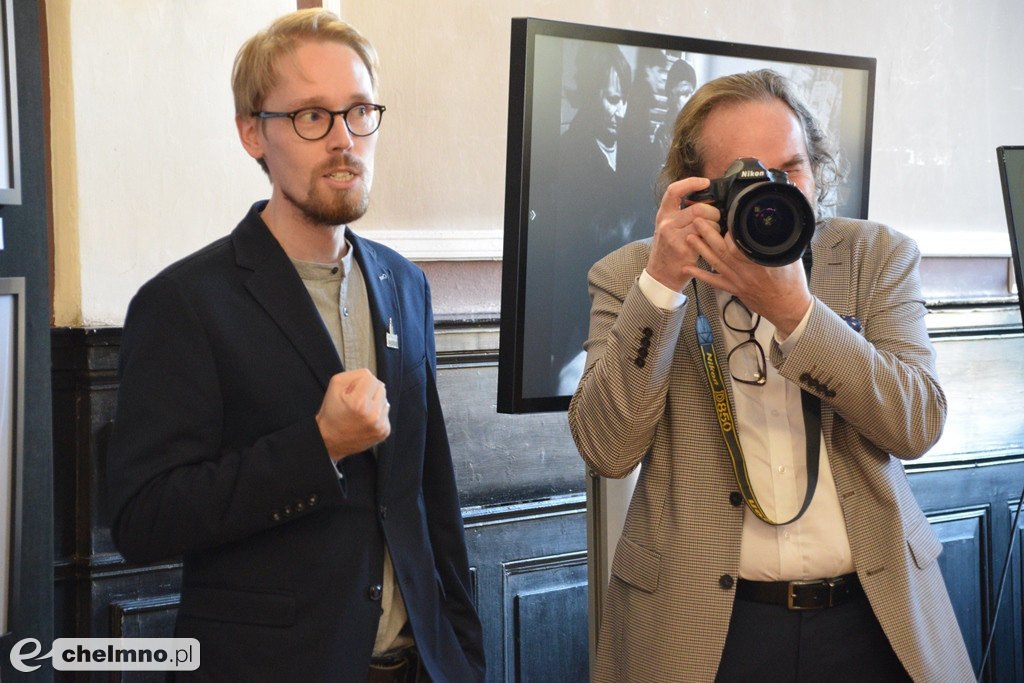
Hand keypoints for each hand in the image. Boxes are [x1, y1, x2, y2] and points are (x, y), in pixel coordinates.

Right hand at [315, 369, 390, 461]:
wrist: (329, 440)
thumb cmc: (331, 414)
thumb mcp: (335, 386)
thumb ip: (354, 375)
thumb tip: (370, 377)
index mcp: (360, 403)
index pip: (370, 377)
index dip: (359, 382)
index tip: (352, 391)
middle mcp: (373, 415)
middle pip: (380, 387)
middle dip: (369, 391)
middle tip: (355, 401)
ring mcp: (380, 425)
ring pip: (385, 400)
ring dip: (374, 402)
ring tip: (361, 411)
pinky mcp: (384, 432)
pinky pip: (386, 413)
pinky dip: (377, 414)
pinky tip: (365, 419)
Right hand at [646, 177, 718, 292]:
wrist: (660, 276)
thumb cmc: (667, 252)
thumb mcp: (667, 228)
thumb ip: (680, 215)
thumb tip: (704, 202)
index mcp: (663, 215)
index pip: (674, 190)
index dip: (691, 183)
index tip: (705, 182)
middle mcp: (667, 224)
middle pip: (697, 208)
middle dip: (713, 212)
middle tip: (715, 219)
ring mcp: (674, 237)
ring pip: (704, 221)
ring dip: (715, 226)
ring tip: (713, 233)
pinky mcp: (684, 250)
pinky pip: (706, 237)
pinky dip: (713, 238)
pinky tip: (712, 242)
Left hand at [681, 220, 812, 337]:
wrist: (789, 308)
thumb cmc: (791, 282)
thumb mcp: (792, 254)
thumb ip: (785, 236)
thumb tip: (786, 213)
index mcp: (761, 261)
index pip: (740, 244)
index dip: (728, 231)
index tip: (722, 218)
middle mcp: (746, 271)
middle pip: (722, 250)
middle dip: (708, 234)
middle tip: (697, 221)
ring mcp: (737, 281)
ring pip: (715, 263)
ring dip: (701, 249)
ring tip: (690, 237)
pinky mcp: (733, 289)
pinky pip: (714, 281)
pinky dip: (700, 274)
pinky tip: (688, 268)